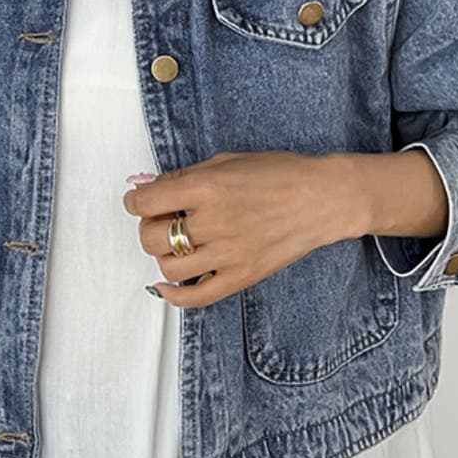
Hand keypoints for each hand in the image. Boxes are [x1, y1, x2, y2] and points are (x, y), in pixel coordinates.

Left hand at [121, 150, 366, 307]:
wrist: (322, 198)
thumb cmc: (279, 173)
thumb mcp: (227, 161)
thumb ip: (185, 176)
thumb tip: (148, 188)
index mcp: (208, 187)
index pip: (146, 202)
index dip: (135, 201)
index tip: (138, 200)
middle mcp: (214, 222)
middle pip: (151, 237)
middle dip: (147, 227)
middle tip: (160, 219)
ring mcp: (228, 254)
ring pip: (168, 266)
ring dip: (163, 253)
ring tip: (178, 241)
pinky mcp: (241, 276)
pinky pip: (196, 296)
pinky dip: (173, 295)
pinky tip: (165, 283)